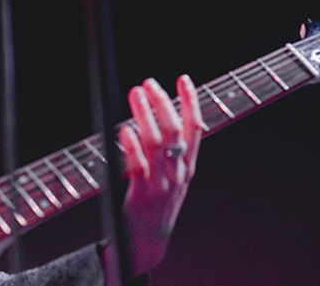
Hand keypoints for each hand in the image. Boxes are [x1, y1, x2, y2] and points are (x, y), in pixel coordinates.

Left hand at [119, 75, 203, 275]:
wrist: (149, 240)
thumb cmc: (158, 201)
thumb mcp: (174, 174)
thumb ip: (172, 149)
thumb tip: (162, 113)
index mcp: (188, 165)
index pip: (195, 128)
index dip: (191, 102)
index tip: (183, 79)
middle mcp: (177, 172)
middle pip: (174, 131)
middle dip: (162, 103)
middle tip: (148, 83)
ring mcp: (160, 183)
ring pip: (155, 144)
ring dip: (144, 115)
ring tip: (134, 95)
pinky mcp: (141, 194)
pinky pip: (137, 166)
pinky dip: (131, 146)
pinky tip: (124, 130)